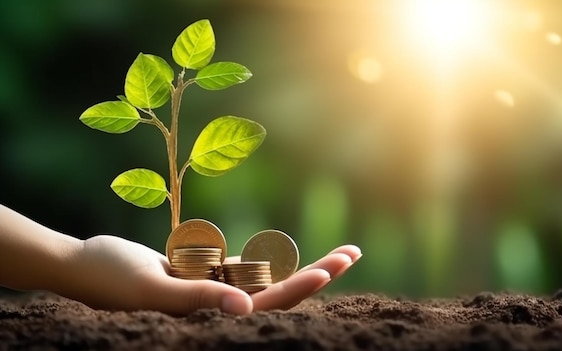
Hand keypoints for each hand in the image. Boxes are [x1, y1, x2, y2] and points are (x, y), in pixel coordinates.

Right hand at [64, 235, 360, 314]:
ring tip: (340, 254)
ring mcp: (212, 290)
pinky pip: (240, 267)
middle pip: (279, 291)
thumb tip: (245, 308)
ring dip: (298, 265)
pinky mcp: (202, 275)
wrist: (81, 264)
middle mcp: (217, 307)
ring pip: (266, 278)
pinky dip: (264, 261)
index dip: (301, 285)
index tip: (333, 265)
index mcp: (209, 317)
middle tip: (353, 253)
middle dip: (316, 273)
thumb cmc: (108, 278)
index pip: (268, 303)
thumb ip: (198, 299)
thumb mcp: (150, 288)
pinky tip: (289, 258)